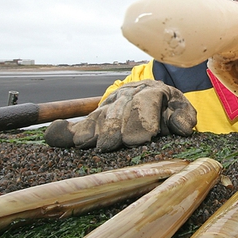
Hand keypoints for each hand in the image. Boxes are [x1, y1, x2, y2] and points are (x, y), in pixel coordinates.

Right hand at [44, 80, 196, 151]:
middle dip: (116, 128)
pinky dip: (66, 131)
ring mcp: (109, 106)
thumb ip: (183, 117)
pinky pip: (80, 124)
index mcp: (151, 92)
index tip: (145, 137)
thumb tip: (182, 127)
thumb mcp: (181, 110)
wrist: (151, 95)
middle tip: (114, 144)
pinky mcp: (95, 117)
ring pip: (99, 117)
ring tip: (91, 145)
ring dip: (95, 131)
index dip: (144, 118)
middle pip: (119, 111)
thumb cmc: (168, 108)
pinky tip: (54, 135)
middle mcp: (127, 96)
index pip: (146, 102)